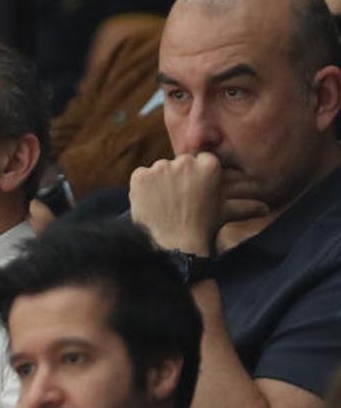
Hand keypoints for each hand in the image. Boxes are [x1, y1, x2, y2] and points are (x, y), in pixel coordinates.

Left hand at [129, 153, 266, 255]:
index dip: (195, 178)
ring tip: (165, 205)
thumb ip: (245, 206)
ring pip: (158, 171)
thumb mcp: (225, 213)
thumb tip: (266, 209)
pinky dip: (143, 189)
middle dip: (177, 179)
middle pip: (177, 164)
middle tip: (179, 202)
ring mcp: (159, 168)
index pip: (198, 162)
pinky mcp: (140, 176)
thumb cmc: (203, 228)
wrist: (176, 246)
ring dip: (159, 183)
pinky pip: (141, 177)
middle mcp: (184, 162)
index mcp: (208, 164)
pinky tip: (151, 204)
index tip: (193, 194)